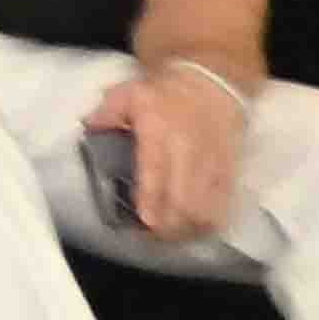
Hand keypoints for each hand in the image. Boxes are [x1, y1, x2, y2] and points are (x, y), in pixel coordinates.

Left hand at [97, 61, 248, 242]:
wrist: (214, 82)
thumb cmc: (164, 92)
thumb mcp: (128, 92)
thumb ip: (106, 112)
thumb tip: (89, 129)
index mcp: (161, 130)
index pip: (157, 169)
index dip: (153, 198)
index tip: (146, 221)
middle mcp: (189, 149)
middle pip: (184, 197)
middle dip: (168, 224)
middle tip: (149, 236)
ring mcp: (213, 162)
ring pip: (206, 206)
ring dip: (187, 228)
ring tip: (168, 237)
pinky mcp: (229, 171)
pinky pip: (223, 204)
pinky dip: (208, 222)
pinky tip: (192, 231)